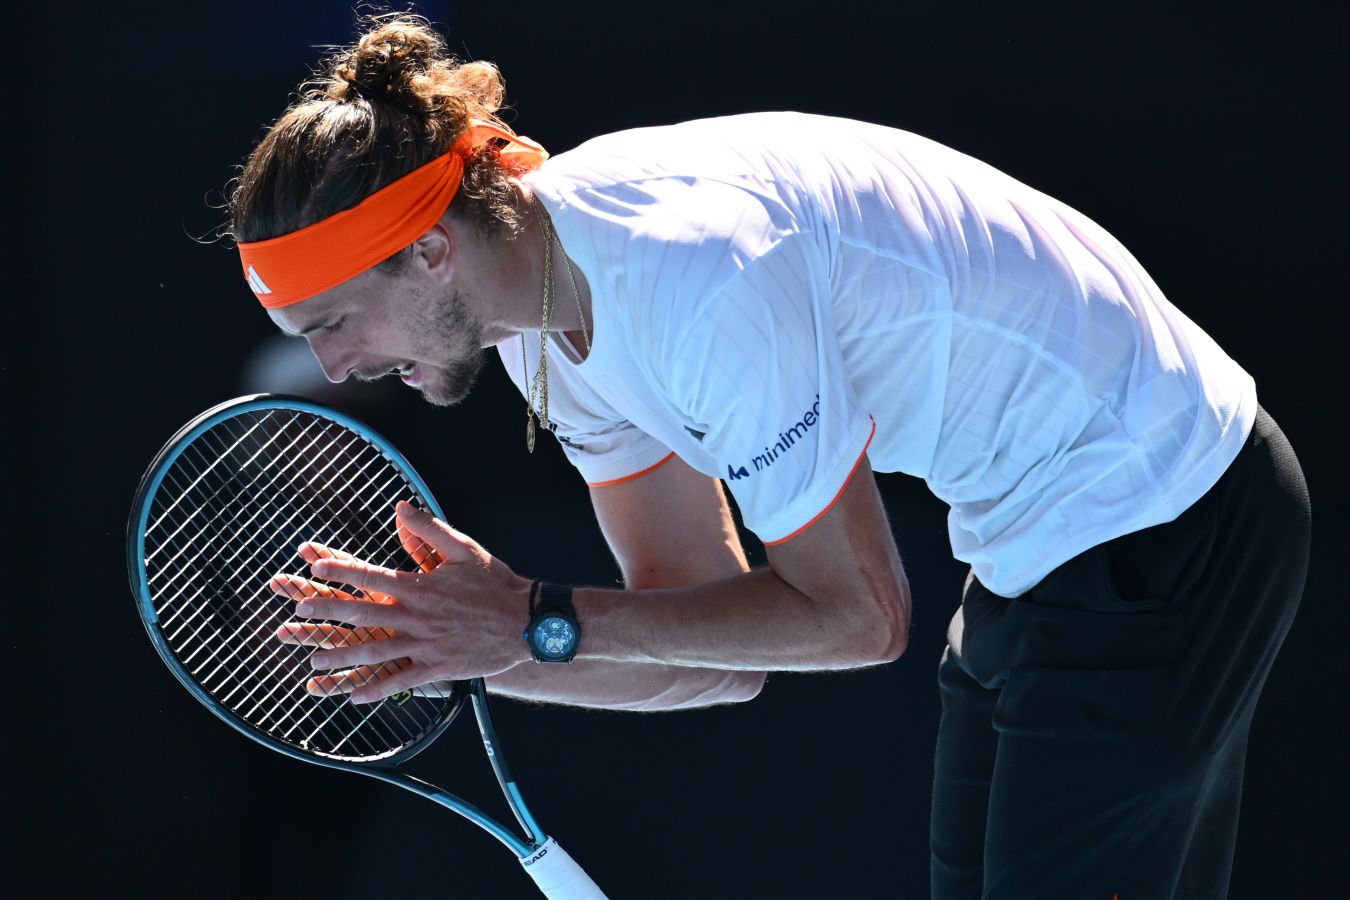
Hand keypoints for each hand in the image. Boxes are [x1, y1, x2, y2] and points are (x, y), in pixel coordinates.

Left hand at [270, 500, 531, 702]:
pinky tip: (354, 695)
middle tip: (300, 610)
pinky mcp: (438, 667)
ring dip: (344, 656)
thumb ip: (428, 529)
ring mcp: (426, 644)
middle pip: (366, 613)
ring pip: (377, 651)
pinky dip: (377, 688)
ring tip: (316, 659)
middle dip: (330, 610)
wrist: (526, 621)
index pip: (374, 576)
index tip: (315, 566)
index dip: (343, 570)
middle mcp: (418, 616)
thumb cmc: (495, 583)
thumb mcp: (464, 549)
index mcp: (421, 586)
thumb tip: (400, 508)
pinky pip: (401, 680)